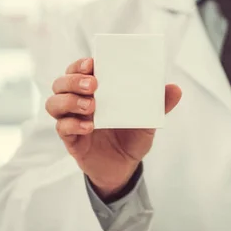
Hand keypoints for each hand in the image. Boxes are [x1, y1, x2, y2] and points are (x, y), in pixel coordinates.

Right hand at [45, 58, 181, 198]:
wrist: (125, 168)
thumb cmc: (132, 137)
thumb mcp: (148, 120)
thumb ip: (160, 104)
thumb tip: (176, 89)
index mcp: (96, 91)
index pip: (79, 70)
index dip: (81, 64)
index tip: (93, 62)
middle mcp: (79, 102)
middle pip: (61, 83)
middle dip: (73, 80)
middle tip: (94, 85)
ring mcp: (72, 120)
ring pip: (54, 103)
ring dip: (69, 101)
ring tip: (92, 106)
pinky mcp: (70, 140)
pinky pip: (62, 128)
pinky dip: (72, 125)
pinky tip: (89, 127)